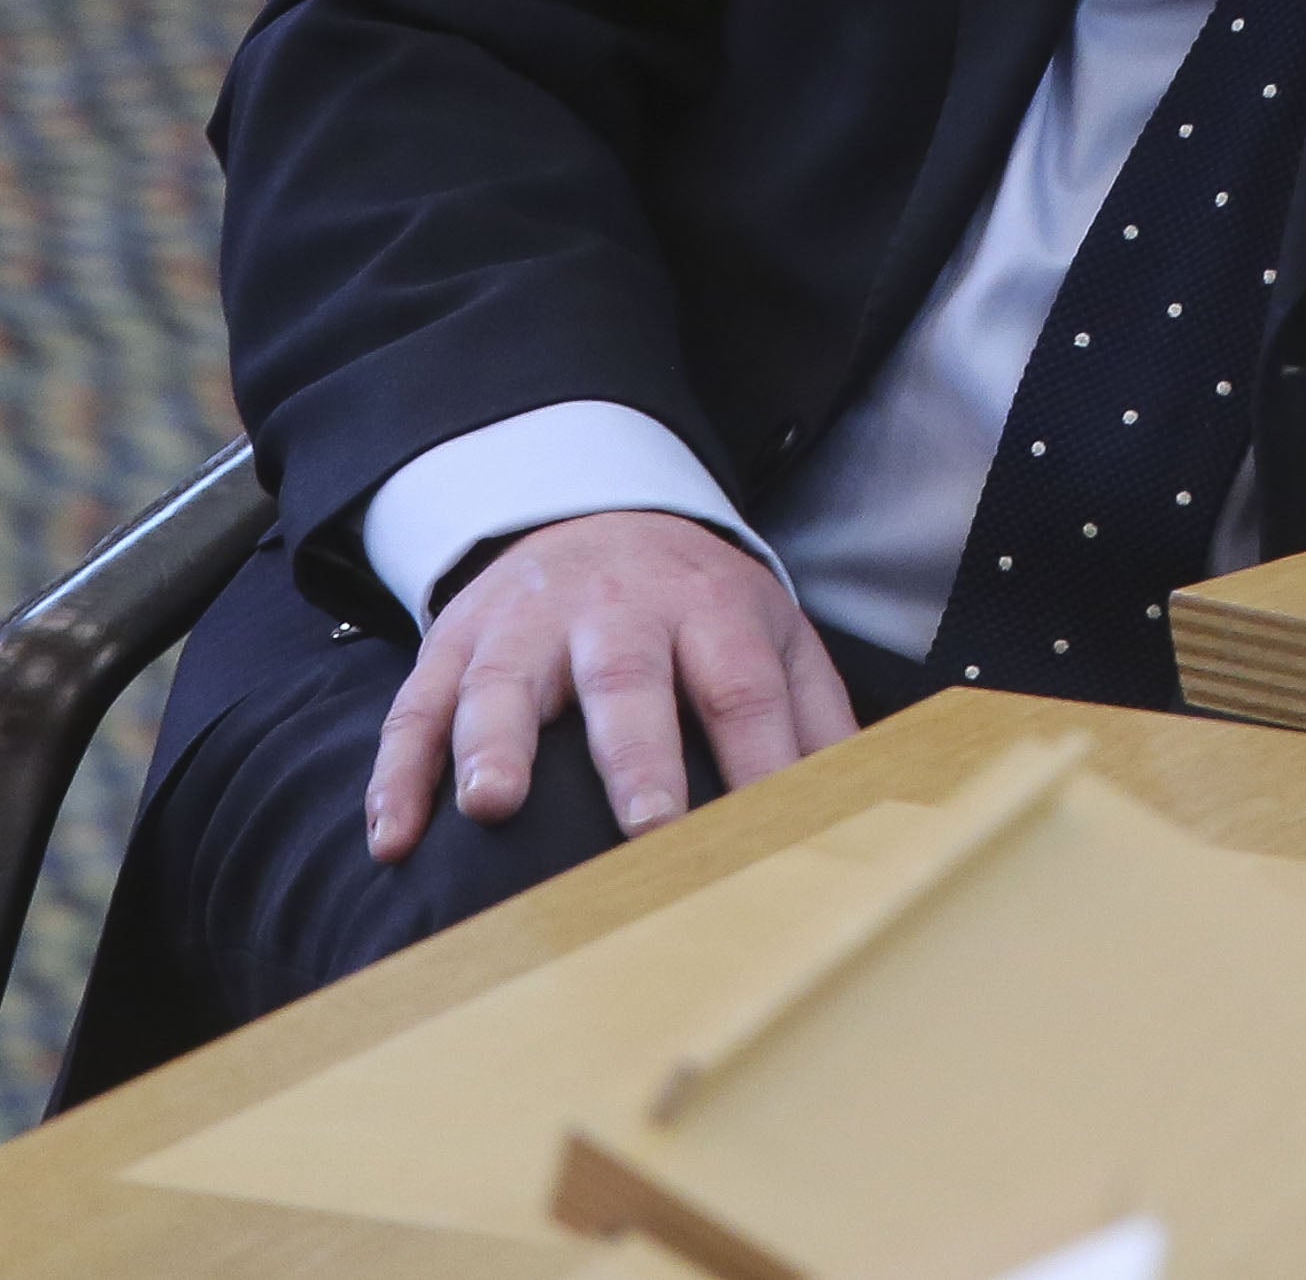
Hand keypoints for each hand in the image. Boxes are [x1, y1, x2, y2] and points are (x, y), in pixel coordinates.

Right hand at [365, 508, 856, 861]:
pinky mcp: (456, 642)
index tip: (769, 835)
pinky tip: (393, 837)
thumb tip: (868, 806)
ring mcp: (529, 624)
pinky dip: (399, 772)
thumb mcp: (773, 635)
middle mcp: (619, 609)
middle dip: (638, 753)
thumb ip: (817, 717)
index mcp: (710, 609)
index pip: (743, 688)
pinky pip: (418, 704)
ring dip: (497, 742)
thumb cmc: (696, 606)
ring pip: (508, 680)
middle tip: (648, 825)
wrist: (597, 512)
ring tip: (493, 805)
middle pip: (629, 677)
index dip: (759, 758)